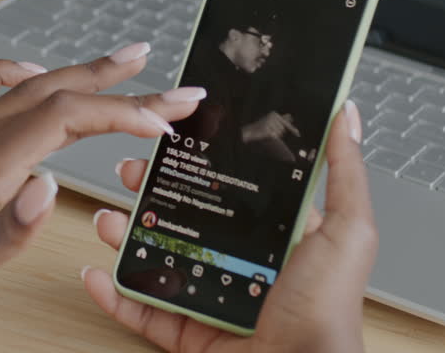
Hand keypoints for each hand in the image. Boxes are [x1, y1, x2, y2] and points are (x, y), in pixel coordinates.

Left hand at [0, 43, 206, 337]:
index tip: (166, 122)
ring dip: (80, 74)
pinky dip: (11, 74)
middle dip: (119, 84)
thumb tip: (50, 191)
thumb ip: (1, 235)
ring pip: (28, 91)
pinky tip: (29, 75)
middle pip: (55, 94)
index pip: (62, 119)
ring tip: (125, 64)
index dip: (119, 113)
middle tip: (175, 82)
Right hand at [84, 101, 376, 352]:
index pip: (229, 190)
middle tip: (127, 175)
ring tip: (107, 220)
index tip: (171, 142)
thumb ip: (344, 173)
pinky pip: (145, 312)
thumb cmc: (329, 310)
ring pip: (157, 261)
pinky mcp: (190, 336)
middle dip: (150, 194)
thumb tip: (345, 115)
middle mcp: (242, 266)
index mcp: (276, 239)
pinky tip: (96, 272)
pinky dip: (115, 294)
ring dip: (124, 238)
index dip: (198, 164)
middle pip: (185, 220)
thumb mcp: (347, 231)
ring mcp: (212, 300)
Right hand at [240, 111, 299, 143]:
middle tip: (268, 131)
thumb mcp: (271, 121)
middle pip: (283, 130)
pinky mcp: (268, 130)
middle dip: (278, 133)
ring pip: (279, 134)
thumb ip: (281, 118)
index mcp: (274, 114)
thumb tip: (290, 116)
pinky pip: (275, 137)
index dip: (292, 130)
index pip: (286, 123)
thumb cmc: (261, 126)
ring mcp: (270, 123)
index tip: (298, 135)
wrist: (249, 131)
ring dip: (275, 135)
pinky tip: (267, 135)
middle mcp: (272, 117)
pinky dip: (272, 137)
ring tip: (266, 132)